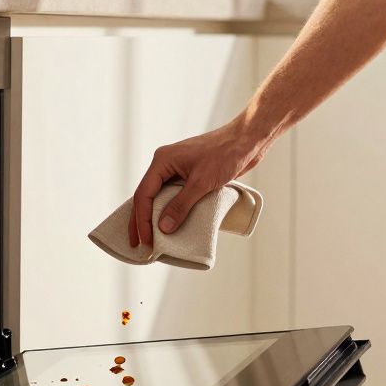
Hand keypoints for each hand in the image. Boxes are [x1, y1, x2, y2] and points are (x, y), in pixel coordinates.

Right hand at [129, 117, 270, 246]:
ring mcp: (176, 170)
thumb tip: (163, 228)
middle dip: (140, 220)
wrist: (246, 141)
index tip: (146, 240)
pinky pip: (172, 196)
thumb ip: (181, 205)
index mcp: (162, 161)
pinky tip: (167, 224)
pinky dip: (168, 210)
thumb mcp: (201, 182)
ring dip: (153, 217)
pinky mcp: (189, 176)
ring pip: (158, 197)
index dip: (142, 219)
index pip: (144, 194)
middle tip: (138, 244)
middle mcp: (165, 164)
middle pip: (146, 196)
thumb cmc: (225, 154)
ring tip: (149, 239)